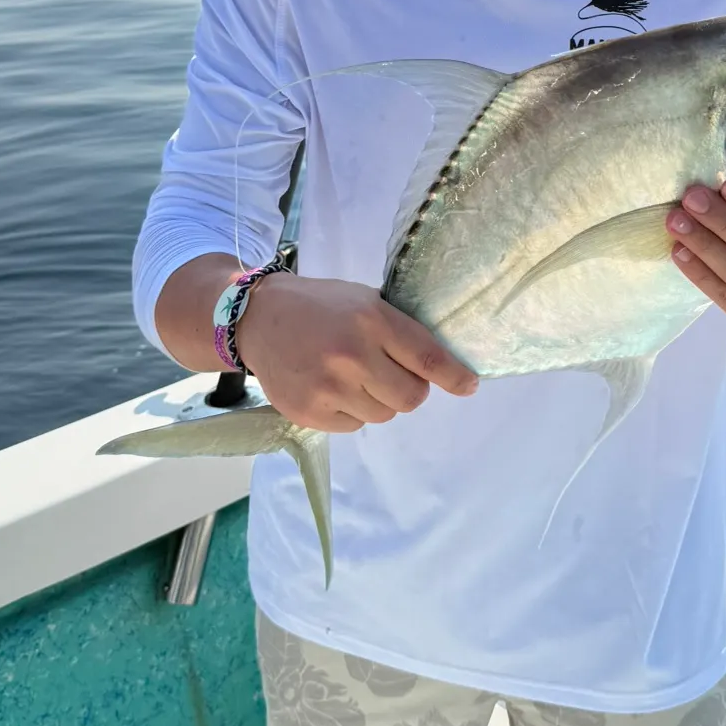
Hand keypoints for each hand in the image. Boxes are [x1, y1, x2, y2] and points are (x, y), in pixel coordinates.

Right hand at [237, 274, 477, 432]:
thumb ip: (397, 330)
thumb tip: (441, 366)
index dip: (454, 376)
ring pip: (383, 415)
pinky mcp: (309, 412)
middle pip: (411, 398)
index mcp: (371, 320)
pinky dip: (351, 412)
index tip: (469, 386)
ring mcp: (328, 387)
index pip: (427, 358)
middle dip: (409, 388)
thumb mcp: (363, 300)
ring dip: (378, 401)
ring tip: (352, 377)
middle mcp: (352, 355)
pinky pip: (354, 426)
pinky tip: (331, 388)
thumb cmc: (319, 306)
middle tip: (389, 373)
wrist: (256, 319)